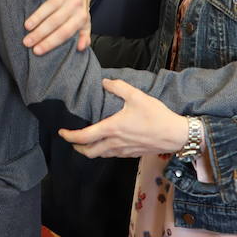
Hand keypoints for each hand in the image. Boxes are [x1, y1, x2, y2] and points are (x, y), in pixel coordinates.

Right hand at [23, 0, 92, 54]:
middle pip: (56, 20)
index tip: (36, 50)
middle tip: (26, 41)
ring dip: (39, 15)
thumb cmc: (80, 6)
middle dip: (40, 33)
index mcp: (81, 17)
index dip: (50, 42)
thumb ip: (83, 35)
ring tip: (27, 26)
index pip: (65, 32)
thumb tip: (81, 48)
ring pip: (53, 4)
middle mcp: (77, 4)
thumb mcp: (85, 22)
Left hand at [59, 79, 187, 157]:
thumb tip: (105, 82)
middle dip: (76, 147)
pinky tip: (106, 142)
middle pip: (88, 151)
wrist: (175, 135)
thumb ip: (118, 87)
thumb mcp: (137, 96)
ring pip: (100, 155)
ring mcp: (123, 151)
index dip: (69, 136)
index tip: (61, 132)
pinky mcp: (131, 154)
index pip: (84, 137)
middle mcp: (115, 143)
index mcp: (112, 129)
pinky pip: (112, 155)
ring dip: (89, 150)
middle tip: (71, 139)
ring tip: (86, 141)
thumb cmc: (156, 115)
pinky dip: (103, 151)